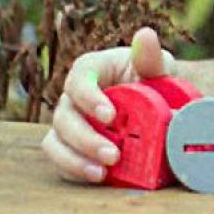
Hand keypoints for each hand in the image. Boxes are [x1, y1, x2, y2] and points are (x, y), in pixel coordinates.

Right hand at [41, 26, 174, 182]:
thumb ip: (151, 56)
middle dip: (86, 139)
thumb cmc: (152, 78)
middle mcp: (72, 97)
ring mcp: (68, 123)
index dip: (89, 98)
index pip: (78, 80)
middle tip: (113, 154)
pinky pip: (61, 160)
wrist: (156, 103)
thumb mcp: (157, 65)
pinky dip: (75, 171)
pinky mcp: (69, 146)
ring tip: (103, 172)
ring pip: (56, 142)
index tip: (110, 116)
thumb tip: (146, 35)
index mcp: (90, 70)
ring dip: (75, 159)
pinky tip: (98, 177)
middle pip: (64, 117)